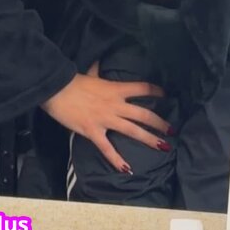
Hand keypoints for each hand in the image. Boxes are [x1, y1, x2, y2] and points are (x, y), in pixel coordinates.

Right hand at [41, 65, 171, 172]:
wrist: (57, 90)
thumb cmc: (74, 82)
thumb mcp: (90, 73)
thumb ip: (98, 70)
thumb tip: (100, 60)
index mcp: (116, 89)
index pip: (141, 88)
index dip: (155, 90)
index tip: (166, 95)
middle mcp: (115, 104)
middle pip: (143, 113)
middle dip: (159, 122)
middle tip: (172, 130)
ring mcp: (106, 119)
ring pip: (132, 130)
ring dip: (149, 139)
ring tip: (163, 146)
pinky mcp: (94, 131)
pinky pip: (107, 148)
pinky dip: (117, 160)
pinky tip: (127, 169)